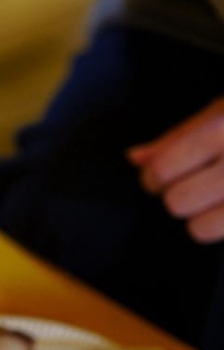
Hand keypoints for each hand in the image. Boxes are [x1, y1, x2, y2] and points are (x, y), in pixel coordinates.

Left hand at [128, 97, 223, 242]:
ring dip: (201, 219)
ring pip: (200, 228)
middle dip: (177, 196)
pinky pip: (221, 237)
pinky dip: (219, 228)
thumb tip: (134, 158)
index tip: (157, 178)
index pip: (162, 169)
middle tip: (191, 187)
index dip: (153, 179)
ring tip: (214, 201)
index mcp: (222, 130)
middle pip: (176, 202)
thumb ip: (179, 137)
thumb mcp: (221, 112)